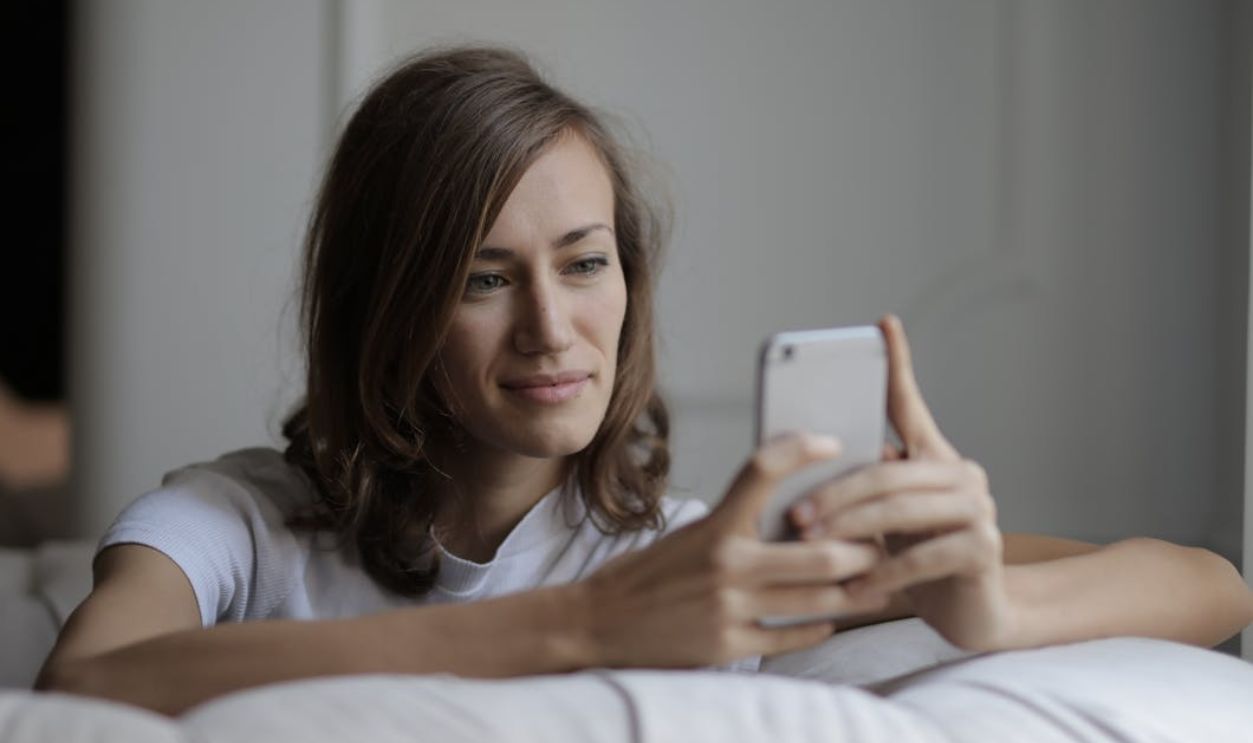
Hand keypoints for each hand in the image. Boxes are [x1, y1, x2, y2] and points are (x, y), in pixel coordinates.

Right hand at [581, 433, 890, 667]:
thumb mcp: (690, 534)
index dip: (802, 450)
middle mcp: (726, 564)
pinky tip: (829, 619)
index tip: (832, 443)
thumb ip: (738, 524)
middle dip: (862, 552)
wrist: (597, 622)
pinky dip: (818, 627)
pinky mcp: (728, 646)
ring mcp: (730, 608)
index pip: (763, 470)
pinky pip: (791, 636)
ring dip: (853, 593)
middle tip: (878, 546)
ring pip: (817, 599)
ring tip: (871, 586)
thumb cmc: (648, 574)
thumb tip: (798, 512)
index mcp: (714, 526)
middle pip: (821, 552)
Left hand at [789, 315, 1014, 650]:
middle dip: (836, 493)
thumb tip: (797, 468)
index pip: (909, 403)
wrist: (974, 613)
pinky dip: (885, 572)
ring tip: (816, 547)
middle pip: (888, 471)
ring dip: (851, 529)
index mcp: (932, 456)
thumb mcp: (882, 521)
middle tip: (796, 515)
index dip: (897, 363)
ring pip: (903, 508)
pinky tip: (857, 586)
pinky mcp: (985, 549)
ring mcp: (979, 509)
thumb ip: (858, 491)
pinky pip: (924, 556)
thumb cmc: (917, 561)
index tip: (882, 325)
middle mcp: (962, 473)